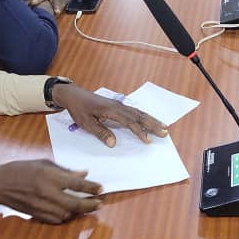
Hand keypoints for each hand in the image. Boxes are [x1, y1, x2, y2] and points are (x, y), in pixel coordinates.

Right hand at [0, 159, 102, 223]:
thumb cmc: (21, 169)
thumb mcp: (44, 163)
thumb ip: (65, 170)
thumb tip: (84, 174)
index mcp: (50, 177)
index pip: (77, 184)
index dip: (91, 187)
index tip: (101, 188)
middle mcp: (47, 194)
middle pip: (75, 204)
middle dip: (90, 205)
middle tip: (99, 203)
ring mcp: (42, 206)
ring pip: (67, 214)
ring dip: (78, 212)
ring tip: (87, 206)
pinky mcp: (36, 215)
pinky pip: (56, 220)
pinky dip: (66, 217)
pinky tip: (70, 212)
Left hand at [51, 84, 168, 146]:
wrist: (74, 95)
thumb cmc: (79, 109)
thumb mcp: (86, 123)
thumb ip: (100, 132)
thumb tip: (113, 143)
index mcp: (111, 110)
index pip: (130, 122)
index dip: (140, 132)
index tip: (148, 140)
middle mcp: (118, 106)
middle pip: (139, 116)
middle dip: (153, 124)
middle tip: (165, 132)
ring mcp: (119, 105)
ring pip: (139, 113)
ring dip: (152, 120)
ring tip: (164, 126)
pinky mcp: (118, 106)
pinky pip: (134, 111)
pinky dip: (145, 116)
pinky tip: (150, 120)